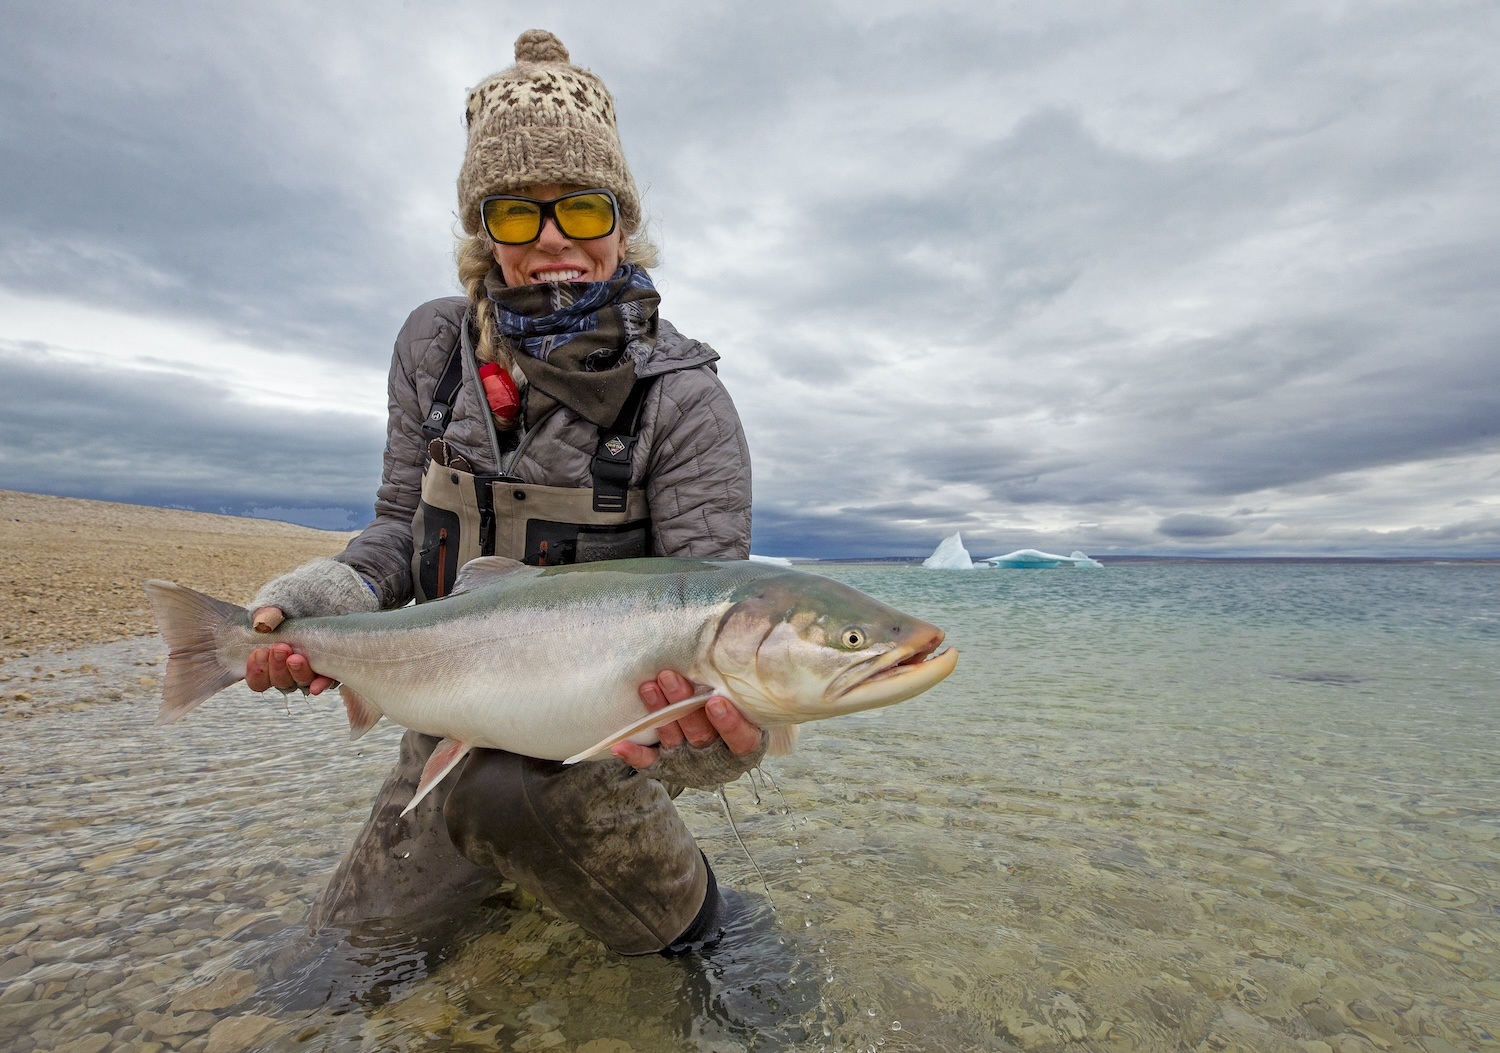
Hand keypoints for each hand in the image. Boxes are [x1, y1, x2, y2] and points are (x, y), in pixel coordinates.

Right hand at [244, 607, 337, 695]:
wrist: (326, 592)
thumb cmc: (295, 600)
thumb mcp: (278, 604)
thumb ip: (266, 614)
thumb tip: (262, 624)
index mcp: (271, 659)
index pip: (259, 678)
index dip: (256, 671)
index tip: (259, 653)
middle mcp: (290, 670)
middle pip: (280, 682)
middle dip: (277, 667)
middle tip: (280, 648)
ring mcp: (311, 669)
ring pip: (300, 683)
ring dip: (296, 672)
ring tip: (296, 657)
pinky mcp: (331, 666)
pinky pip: (326, 681)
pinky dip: (320, 684)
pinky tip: (315, 686)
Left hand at [612, 670, 761, 769]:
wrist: (717, 744)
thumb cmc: (736, 708)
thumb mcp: (745, 700)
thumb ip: (738, 684)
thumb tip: (730, 644)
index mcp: (744, 743)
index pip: (741, 739)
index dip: (729, 724)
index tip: (715, 702)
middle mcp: (716, 756)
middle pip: (701, 735)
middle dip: (683, 705)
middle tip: (669, 678)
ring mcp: (689, 762)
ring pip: (673, 740)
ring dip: (659, 714)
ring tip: (648, 687)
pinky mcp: (666, 765)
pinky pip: (650, 761)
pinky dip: (635, 753)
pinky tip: (620, 744)